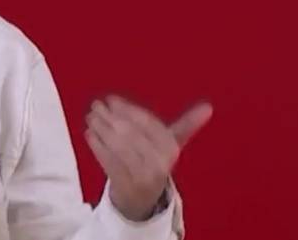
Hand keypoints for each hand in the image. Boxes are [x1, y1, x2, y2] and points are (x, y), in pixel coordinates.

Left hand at [84, 95, 212, 220]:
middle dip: (110, 117)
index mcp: (171, 150)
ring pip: (117, 146)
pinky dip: (97, 145)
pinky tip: (90, 133)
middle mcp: (159, 164)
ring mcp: (140, 176)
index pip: (147, 123)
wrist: (143, 198)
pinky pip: (107, 161)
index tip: (111, 99)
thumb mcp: (171, 145)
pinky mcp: (123, 184)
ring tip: (91, 116)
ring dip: (101, 128)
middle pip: (130, 134)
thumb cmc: (155, 163)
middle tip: (96, 105)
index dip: (127, 110)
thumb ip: (186, 125)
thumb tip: (208, 107)